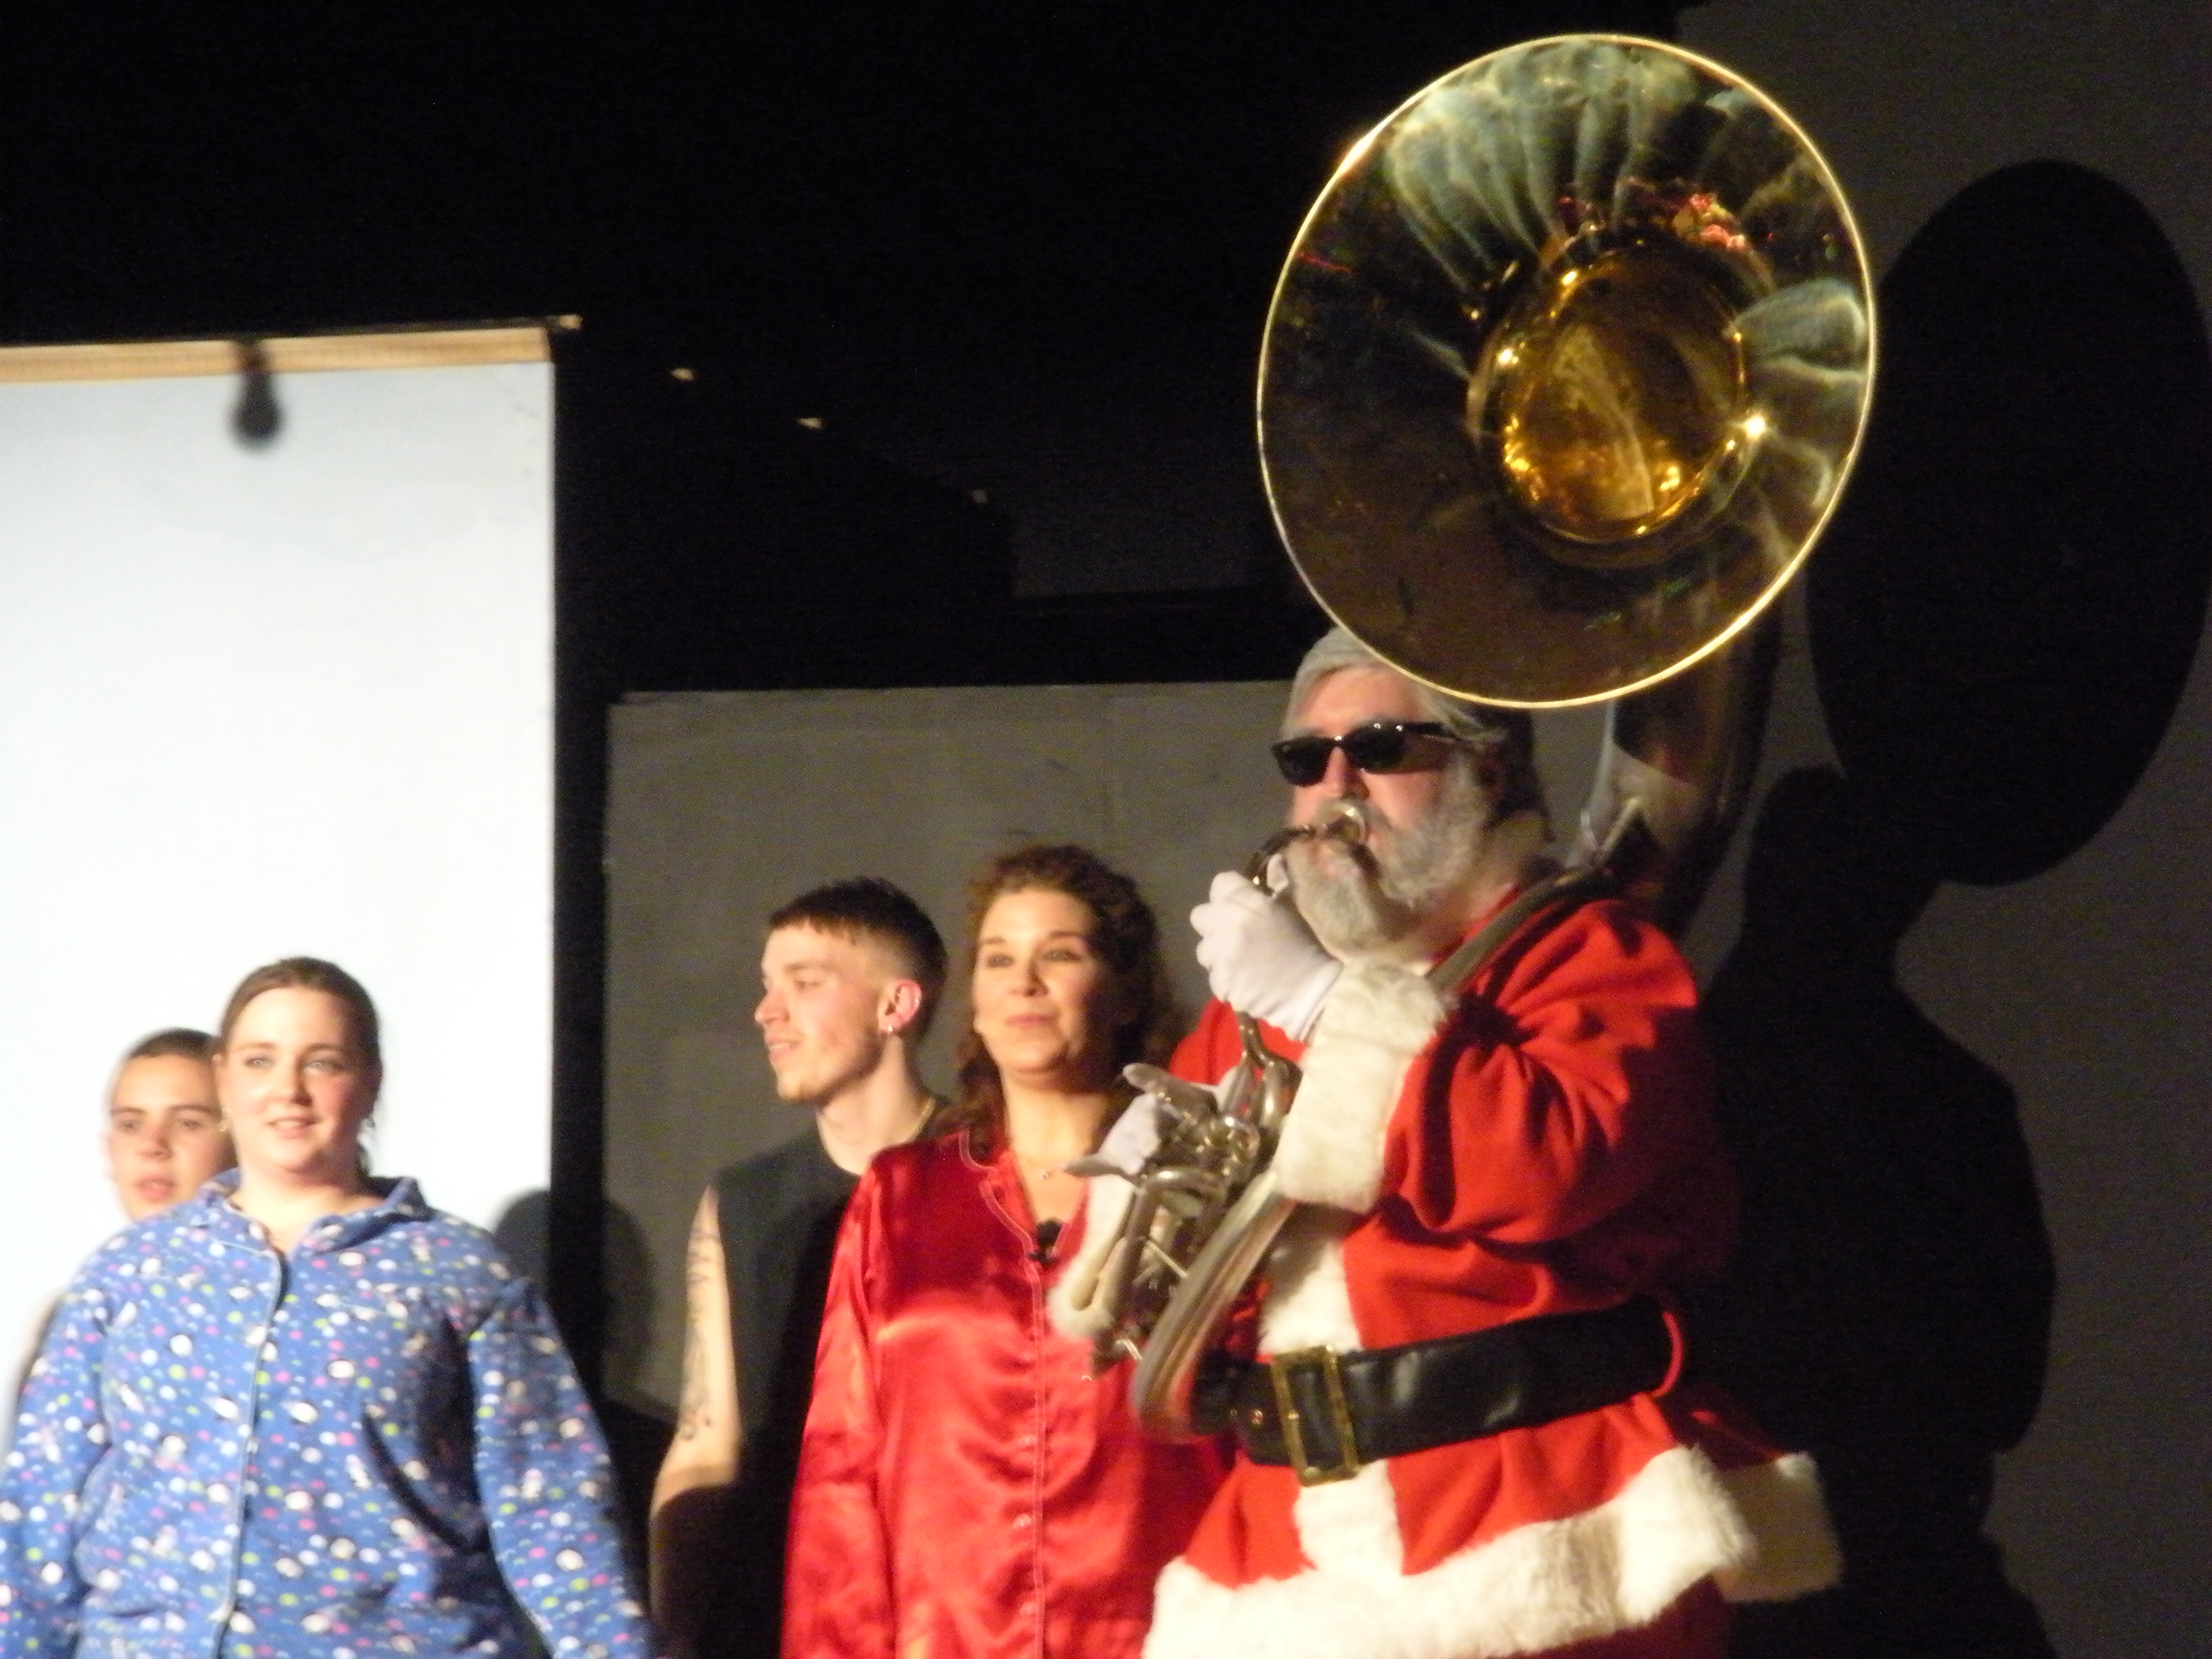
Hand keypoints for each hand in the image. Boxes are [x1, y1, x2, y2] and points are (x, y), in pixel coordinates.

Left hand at [1191, 869, 1339, 1038]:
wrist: (1311, 990)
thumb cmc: (1304, 944)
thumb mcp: (1292, 908)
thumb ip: (1278, 882)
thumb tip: (1274, 860)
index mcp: (1246, 902)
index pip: (1220, 883)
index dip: (1230, 892)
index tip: (1242, 904)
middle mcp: (1227, 925)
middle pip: (1200, 915)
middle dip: (1215, 922)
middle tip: (1235, 932)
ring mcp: (1220, 956)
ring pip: (1203, 948)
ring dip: (1217, 952)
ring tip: (1240, 960)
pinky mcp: (1219, 982)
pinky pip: (1212, 974)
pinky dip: (1225, 977)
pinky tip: (1244, 979)